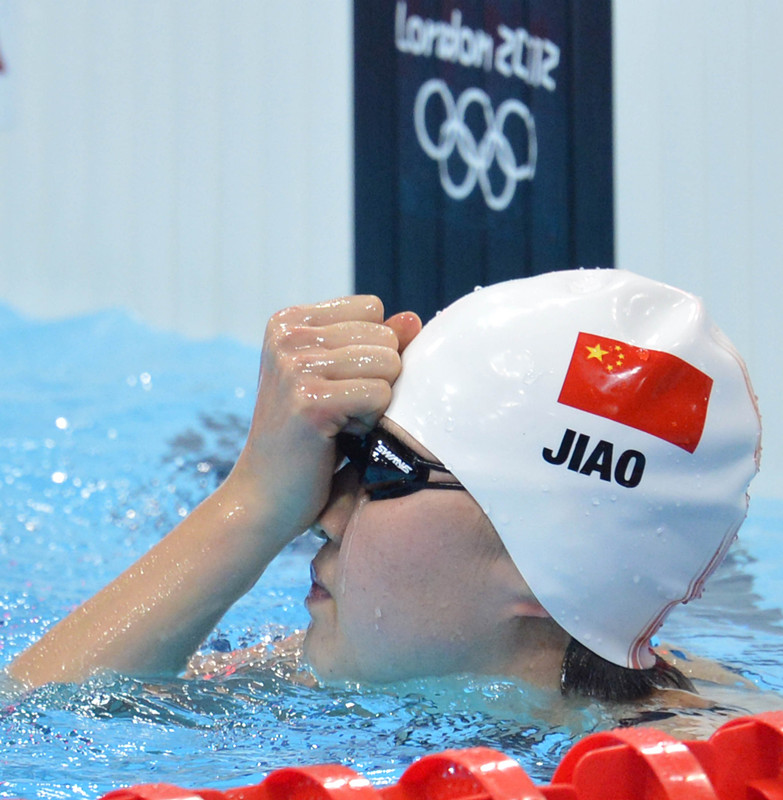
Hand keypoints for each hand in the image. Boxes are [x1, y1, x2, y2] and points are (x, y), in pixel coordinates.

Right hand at [228, 296, 420, 546]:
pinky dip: (369, 423)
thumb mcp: (338, 377)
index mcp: (289, 321)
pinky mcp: (311, 402)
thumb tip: (414, 319)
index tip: (336, 384)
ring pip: (388, 363)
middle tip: (336, 409)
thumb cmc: (307, 437)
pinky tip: (336, 437)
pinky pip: (381, 395)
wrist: (265, 495)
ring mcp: (296, 366)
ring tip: (337, 422)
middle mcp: (288, 335)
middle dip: (375, 378)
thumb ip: (376, 343)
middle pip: (384, 336)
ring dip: (373, 402)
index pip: (372, 309)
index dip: (370, 351)